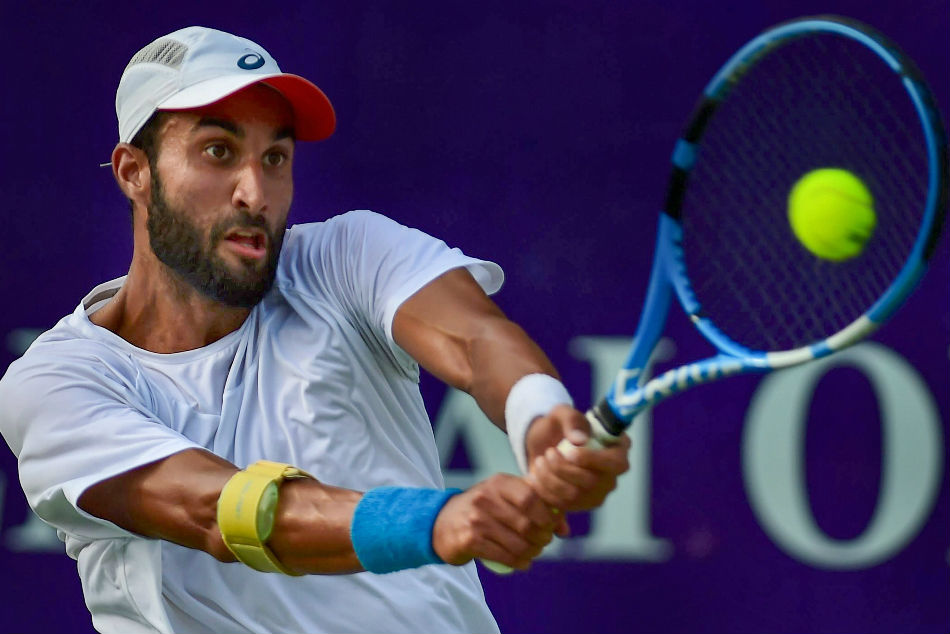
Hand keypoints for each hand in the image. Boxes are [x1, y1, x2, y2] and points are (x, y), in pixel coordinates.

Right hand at [431, 473, 566, 570]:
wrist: (442, 523)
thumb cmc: (483, 509)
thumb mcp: (504, 498)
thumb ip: (535, 507)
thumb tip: (565, 529)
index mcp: (498, 483)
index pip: (531, 497)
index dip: (547, 514)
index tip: (551, 525)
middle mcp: (486, 498)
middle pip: (527, 523)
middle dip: (542, 537)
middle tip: (544, 542)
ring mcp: (476, 519)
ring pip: (517, 542)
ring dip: (532, 552)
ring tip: (534, 552)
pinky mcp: (470, 540)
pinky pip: (504, 556)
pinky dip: (519, 562)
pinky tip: (523, 563)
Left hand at [524, 404, 630, 511]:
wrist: (543, 443)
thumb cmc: (560, 425)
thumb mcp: (562, 413)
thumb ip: (571, 420)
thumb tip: (580, 439)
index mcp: (617, 450)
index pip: (616, 463)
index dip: (593, 461)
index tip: (570, 453)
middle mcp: (611, 476)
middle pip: (593, 483)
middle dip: (564, 468)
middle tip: (548, 452)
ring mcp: (596, 493)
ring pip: (575, 496)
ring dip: (551, 479)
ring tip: (540, 461)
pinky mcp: (578, 505)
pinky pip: (562, 505)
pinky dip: (544, 491)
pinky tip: (534, 476)